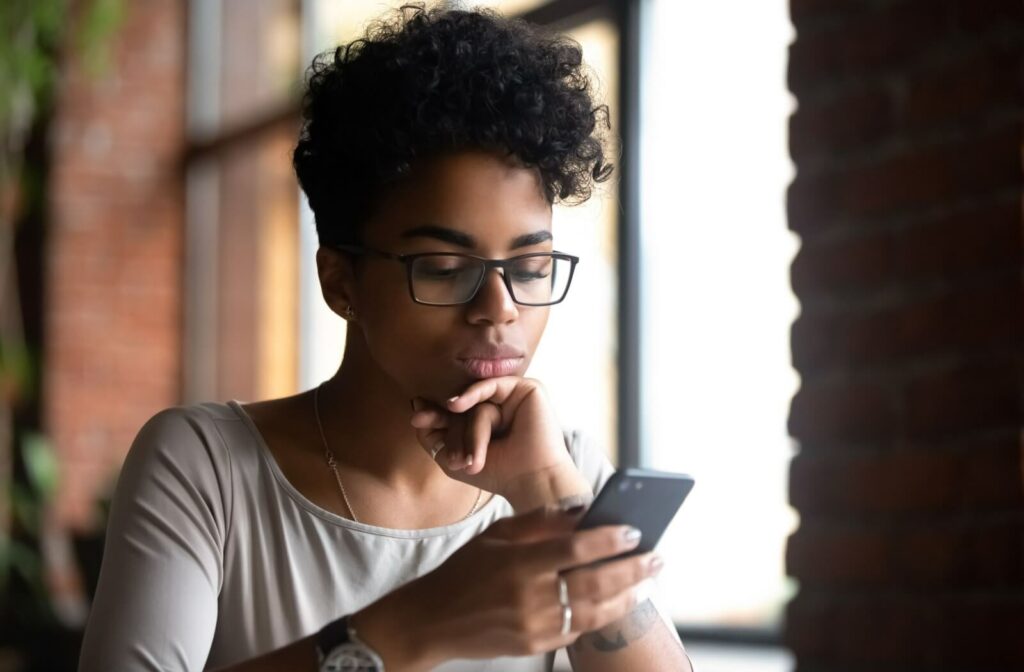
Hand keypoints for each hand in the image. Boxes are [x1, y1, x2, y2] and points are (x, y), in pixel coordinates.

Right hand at [355, 505, 663, 667]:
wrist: (434, 620)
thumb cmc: (465, 570)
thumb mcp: (496, 536)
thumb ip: (539, 523)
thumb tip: (581, 511)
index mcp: (518, 563)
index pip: (575, 548)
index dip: (609, 540)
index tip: (635, 531)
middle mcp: (528, 596)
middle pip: (594, 582)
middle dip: (633, 570)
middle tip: (657, 557)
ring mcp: (533, 626)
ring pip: (594, 611)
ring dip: (627, 596)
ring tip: (647, 582)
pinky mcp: (534, 645)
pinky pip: (577, 629)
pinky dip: (600, 614)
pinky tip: (616, 601)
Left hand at [410, 376, 574, 496]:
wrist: (531, 481)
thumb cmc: (497, 474)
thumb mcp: (452, 457)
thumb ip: (432, 434)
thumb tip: (416, 404)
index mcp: (487, 421)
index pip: (456, 412)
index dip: (434, 415)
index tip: (416, 419)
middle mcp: (501, 406)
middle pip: (463, 406)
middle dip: (448, 426)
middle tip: (435, 440)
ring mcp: (514, 397)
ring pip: (477, 403)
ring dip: (468, 432)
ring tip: (469, 461)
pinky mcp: (527, 389)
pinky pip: (491, 385)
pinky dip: (472, 394)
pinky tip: (455, 405)